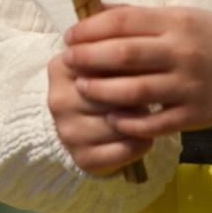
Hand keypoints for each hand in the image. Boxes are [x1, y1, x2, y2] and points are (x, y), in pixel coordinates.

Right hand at [46, 50, 151, 176]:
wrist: (79, 121)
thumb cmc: (97, 83)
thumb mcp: (102, 61)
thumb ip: (118, 55)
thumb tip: (144, 58)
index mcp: (61, 67)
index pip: (103, 63)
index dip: (130, 66)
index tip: (146, 67)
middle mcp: (59, 100)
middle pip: (112, 95)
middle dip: (137, 95)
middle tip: (152, 93)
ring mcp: (67, 131)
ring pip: (120, 124)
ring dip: (142, 121)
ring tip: (148, 115)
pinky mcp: (82, 157)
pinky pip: (124, 150)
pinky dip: (141, 143)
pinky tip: (142, 135)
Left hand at [63, 5, 211, 140]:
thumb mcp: (180, 15)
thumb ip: (138, 15)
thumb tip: (95, 9)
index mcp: (176, 22)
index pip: (123, 22)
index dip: (90, 29)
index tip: (70, 35)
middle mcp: (181, 53)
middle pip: (124, 56)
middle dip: (88, 58)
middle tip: (68, 60)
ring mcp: (188, 87)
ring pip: (134, 92)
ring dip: (101, 91)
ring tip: (81, 89)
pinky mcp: (194, 116)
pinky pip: (154, 123)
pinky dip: (129, 122)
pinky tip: (111, 118)